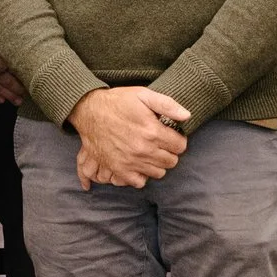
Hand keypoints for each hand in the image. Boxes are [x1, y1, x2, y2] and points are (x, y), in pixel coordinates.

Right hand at [67, 86, 189, 188]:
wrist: (89, 111)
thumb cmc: (118, 101)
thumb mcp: (143, 94)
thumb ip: (168, 104)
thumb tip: (187, 116)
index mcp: (153, 131)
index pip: (180, 146)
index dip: (178, 140)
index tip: (171, 136)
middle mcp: (144, 149)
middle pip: (171, 161)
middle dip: (170, 152)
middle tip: (161, 144)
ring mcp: (131, 161)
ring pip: (159, 173)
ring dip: (158, 164)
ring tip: (151, 153)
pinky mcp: (119, 169)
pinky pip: (140, 182)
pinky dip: (142, 175)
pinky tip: (140, 163)